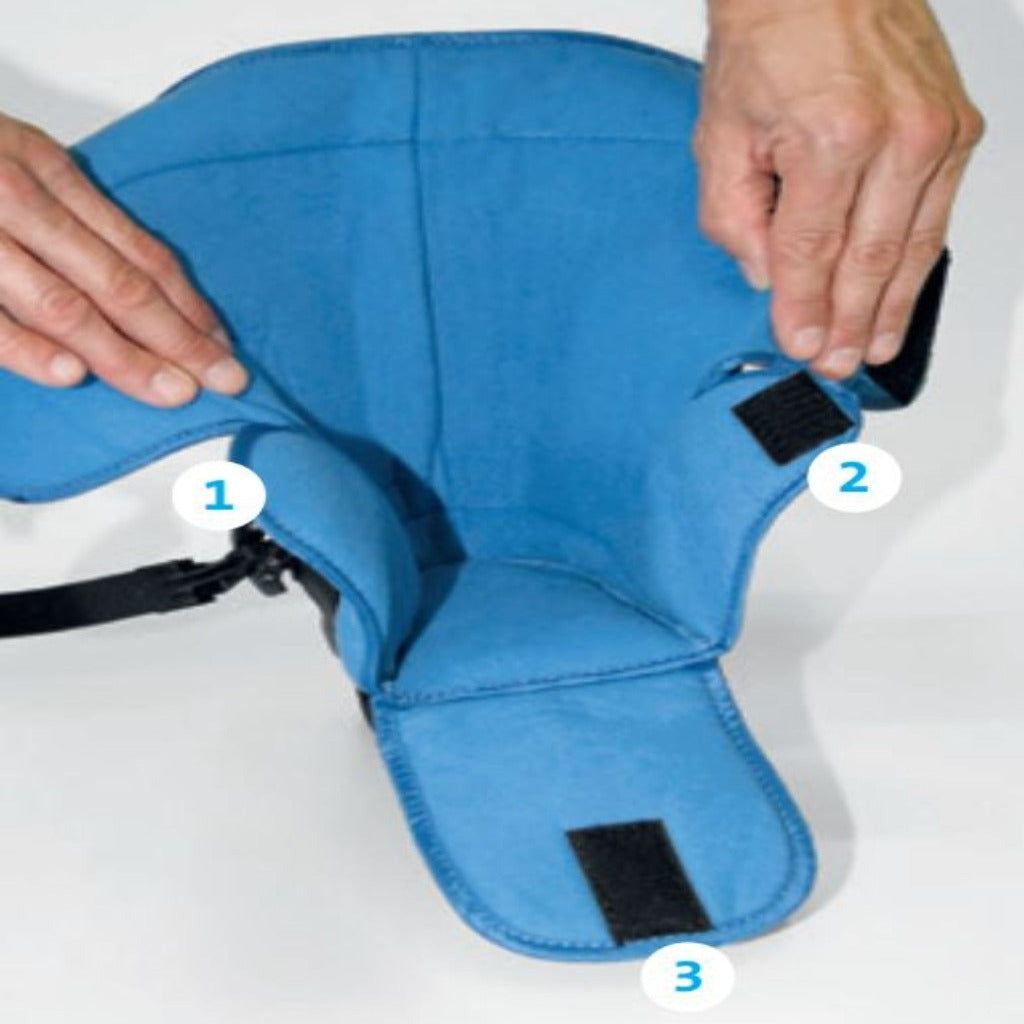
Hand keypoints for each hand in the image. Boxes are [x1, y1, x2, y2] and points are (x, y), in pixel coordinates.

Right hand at [0, 114, 246, 404]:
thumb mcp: (20, 168)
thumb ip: (77, 222)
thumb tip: (153, 292)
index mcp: (49, 172)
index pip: (140, 252)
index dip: (190, 306)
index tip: (225, 347)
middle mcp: (18, 199)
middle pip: (118, 283)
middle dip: (178, 340)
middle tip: (223, 381)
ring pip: (63, 303)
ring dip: (123, 355)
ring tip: (170, 391)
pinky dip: (26, 346)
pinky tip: (72, 374)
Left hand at [697, 0, 983, 377]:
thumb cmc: (770, 38)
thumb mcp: (720, 133)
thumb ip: (734, 216)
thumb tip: (764, 276)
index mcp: (831, 137)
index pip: (811, 252)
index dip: (803, 309)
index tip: (799, 347)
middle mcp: (896, 136)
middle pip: (868, 258)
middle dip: (850, 322)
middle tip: (838, 365)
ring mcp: (936, 130)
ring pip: (912, 245)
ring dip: (891, 306)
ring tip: (874, 348)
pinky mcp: (957, 125)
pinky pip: (937, 214)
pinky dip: (917, 261)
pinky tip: (902, 294)